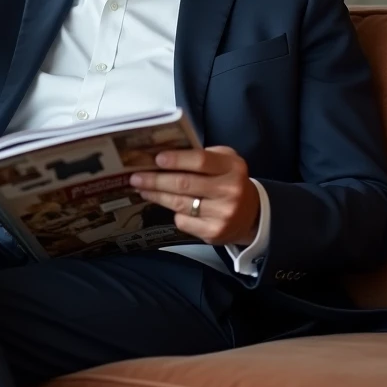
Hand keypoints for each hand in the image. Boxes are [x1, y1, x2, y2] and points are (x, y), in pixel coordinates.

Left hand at [129, 146, 259, 245]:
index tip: (156, 159)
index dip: (176, 160)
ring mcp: (222, 214)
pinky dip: (174, 213)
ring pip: (180, 203)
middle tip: (136, 176)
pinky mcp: (213, 232)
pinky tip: (168, 205)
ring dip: (156, 195)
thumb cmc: (229, 182)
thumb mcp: (225, 162)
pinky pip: (183, 221)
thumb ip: (202, 156)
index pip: (200, 160)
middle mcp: (230, 190)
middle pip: (185, 184)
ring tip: (142, 188)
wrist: (251, 215)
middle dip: (156, 180)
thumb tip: (165, 154)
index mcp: (232, 167)